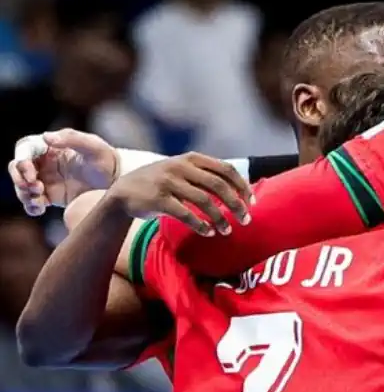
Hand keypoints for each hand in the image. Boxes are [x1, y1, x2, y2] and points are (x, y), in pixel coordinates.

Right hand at [8, 129, 118, 216]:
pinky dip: (30, 206)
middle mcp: (44, 161)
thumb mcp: (94, 147)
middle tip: (37, 188)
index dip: (22, 160)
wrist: (115, 183)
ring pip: (21, 185)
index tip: (31, 173)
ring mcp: (44, 179)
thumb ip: (72, 139)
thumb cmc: (106, 160)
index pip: (25, 149)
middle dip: (20, 179)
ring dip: (24, 193)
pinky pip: (31, 201)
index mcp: (51, 146)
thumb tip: (45, 136)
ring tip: (40, 200)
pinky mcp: (48, 195)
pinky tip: (40, 209)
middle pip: (16, 167)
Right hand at [107, 153, 252, 236]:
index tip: (252, 202)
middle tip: (246, 220)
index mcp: (192, 158)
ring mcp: (169, 182)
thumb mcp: (183, 170)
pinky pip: (186, 215)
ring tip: (227, 231)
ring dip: (220, 219)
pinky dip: (201, 225)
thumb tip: (239, 189)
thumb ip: (206, 174)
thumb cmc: (161, 183)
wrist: (124, 191)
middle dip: (236, 204)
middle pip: (219, 186)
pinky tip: (208, 233)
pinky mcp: (158, 200)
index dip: (242, 186)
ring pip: (205, 202)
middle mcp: (181, 167)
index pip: (226, 169)